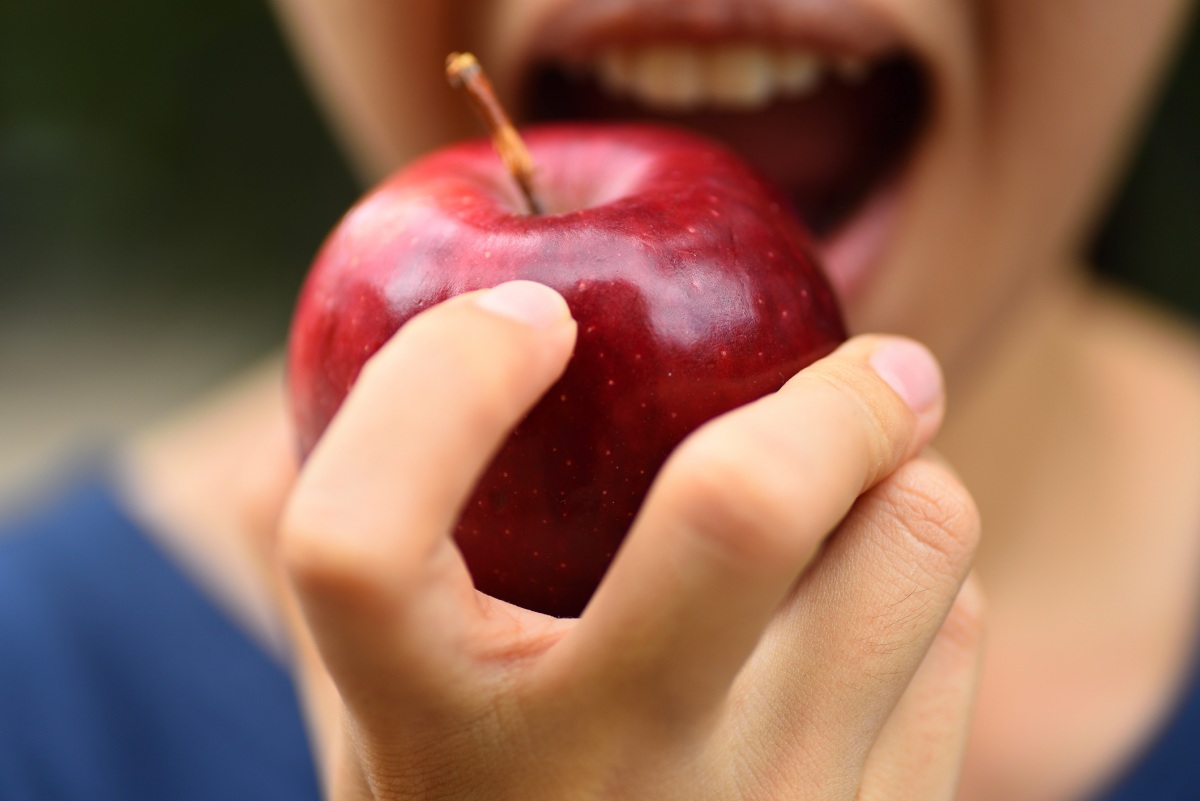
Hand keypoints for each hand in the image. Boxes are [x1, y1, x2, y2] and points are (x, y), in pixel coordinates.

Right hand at [274, 280, 982, 799]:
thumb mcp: (382, 722)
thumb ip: (353, 576)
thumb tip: (323, 395)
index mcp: (427, 736)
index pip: (357, 543)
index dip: (434, 387)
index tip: (529, 314)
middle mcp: (598, 781)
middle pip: (738, 509)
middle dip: (833, 391)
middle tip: (877, 358)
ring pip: (914, 544)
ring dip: (904, 475)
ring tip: (867, 483)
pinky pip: (954, 630)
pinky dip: (921, 577)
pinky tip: (867, 612)